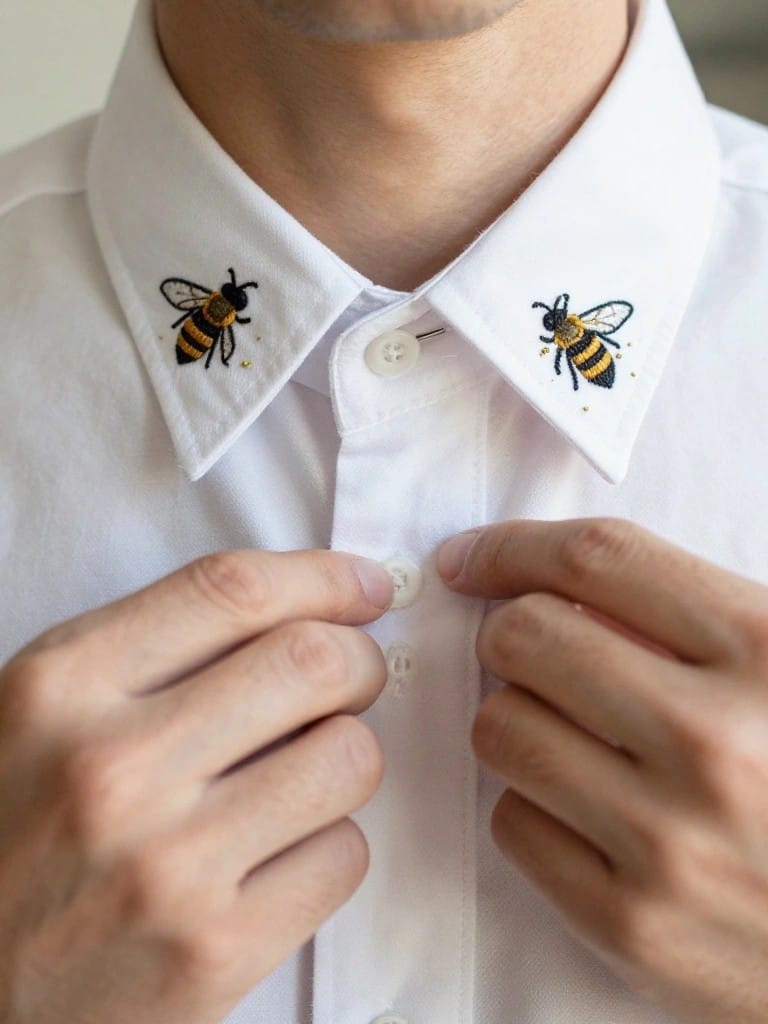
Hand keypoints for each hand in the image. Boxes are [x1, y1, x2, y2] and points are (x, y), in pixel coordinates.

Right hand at [0, 549, 392, 1023]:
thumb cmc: (19, 832)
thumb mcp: (50, 709)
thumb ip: (157, 646)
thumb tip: (309, 607)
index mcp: (62, 686)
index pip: (232, 590)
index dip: (324, 577)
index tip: (364, 587)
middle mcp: (112, 769)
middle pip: (311, 663)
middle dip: (360, 660)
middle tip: (354, 677)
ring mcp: (166, 867)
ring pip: (349, 758)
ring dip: (347, 754)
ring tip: (306, 770)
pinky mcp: (215, 952)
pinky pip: (344, 856)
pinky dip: (332, 841)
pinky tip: (283, 849)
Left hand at [438, 517, 767, 1023]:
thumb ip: (687, 618)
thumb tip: (553, 582)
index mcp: (763, 650)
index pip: (596, 558)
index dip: (512, 545)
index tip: (473, 559)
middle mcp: (714, 740)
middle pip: (525, 637)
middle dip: (505, 634)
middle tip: (522, 651)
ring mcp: (670, 838)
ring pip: (500, 726)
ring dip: (516, 719)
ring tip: (565, 734)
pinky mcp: (633, 923)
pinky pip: (513, 823)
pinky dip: (532, 805)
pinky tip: (582, 810)